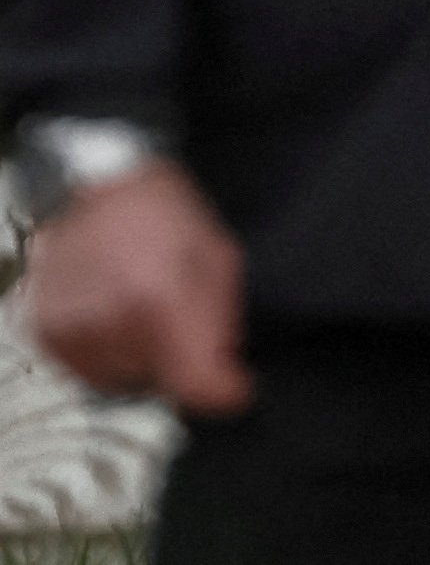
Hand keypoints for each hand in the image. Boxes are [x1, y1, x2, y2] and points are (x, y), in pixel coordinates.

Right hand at [26, 161, 249, 413]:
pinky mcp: (45, 333)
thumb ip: (222, 326)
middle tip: (180, 319)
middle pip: (159, 384)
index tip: (233, 388)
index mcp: (162, 300)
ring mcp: (73, 330)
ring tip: (144, 308)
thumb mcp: (219, 261)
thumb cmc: (166, 217)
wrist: (100, 187)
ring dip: (141, 359)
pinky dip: (107, 351)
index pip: (194, 384)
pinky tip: (115, 312)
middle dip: (179, 361)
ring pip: (121, 381)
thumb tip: (225, 381)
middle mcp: (112, 321)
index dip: (220, 393)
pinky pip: (86, 369)